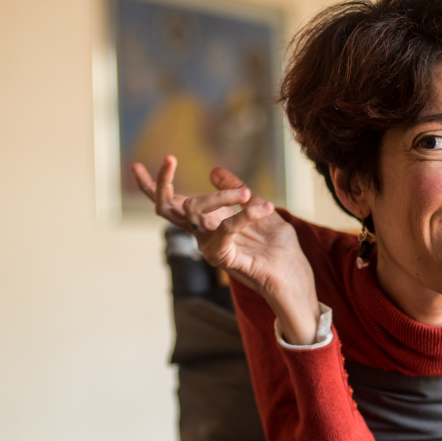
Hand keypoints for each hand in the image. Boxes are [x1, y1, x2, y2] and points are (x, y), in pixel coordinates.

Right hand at [132, 156, 320, 344]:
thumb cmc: (280, 251)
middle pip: (167, 208)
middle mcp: (205, 236)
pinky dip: (242, 216)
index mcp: (210, 224)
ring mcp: (212, 248)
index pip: (172, 204)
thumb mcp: (262, 211)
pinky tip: (263, 209)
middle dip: (164, 182)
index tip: (145, 163)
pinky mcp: (226, 260)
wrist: (296, 281)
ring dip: (218, 196)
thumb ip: (239, 193)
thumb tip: (214, 171)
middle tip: (171, 160)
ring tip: (246, 193)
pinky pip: (224, 231)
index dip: (153, 185)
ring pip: (193, 213)